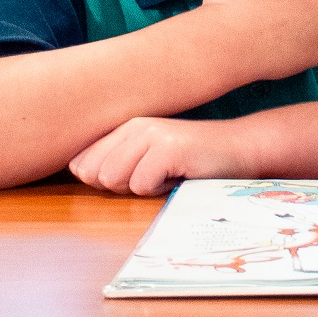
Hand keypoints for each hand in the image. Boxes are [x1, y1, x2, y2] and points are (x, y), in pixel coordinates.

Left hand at [69, 114, 261, 196]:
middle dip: (123, 187)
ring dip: (141, 188)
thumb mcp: (147, 162)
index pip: (82, 161)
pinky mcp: (167, 148)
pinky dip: (159, 190)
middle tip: (156, 176)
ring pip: (114, 179)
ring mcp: (150, 135)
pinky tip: (179, 176)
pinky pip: (140, 185)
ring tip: (167, 175)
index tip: (139, 175)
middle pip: (96, 175)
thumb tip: (77, 170)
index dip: (105, 181)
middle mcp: (134, 126)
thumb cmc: (192, 162)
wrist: (240, 151)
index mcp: (124, 127)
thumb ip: (112, 164)